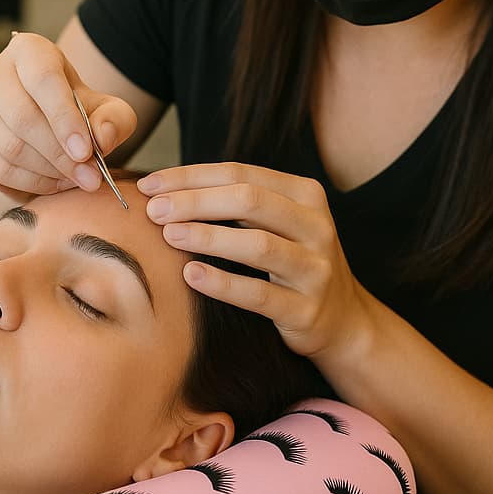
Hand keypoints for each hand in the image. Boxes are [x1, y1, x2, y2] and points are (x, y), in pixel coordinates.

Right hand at [0, 32, 137, 196]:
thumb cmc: (80, 112)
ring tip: (76, 178)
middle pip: (21, 116)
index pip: (42, 79)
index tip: (86, 151)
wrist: (52, 131)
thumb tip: (102, 138)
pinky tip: (55, 183)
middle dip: (59, 154)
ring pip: (9, 146)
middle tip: (89, 176)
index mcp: (29, 51)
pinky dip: (31, 183)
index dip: (64, 118)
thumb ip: (115, 120)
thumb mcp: (109, 111)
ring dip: (48, 171)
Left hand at [138, 163, 369, 362]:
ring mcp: (315, 269)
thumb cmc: (293, 262)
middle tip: (154, 210)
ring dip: (208, 237)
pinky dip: (223, 283)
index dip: (191, 176)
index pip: (240, 173)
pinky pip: (259, 294)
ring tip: (168, 235)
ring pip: (258, 245)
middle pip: (249, 201)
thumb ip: (236, 203)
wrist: (342, 320)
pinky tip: (190, 275)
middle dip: (195, 201)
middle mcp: (316, 226)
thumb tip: (165, 189)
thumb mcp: (276, 224)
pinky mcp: (307, 310)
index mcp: (305, 195)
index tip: (150, 184)